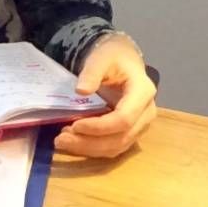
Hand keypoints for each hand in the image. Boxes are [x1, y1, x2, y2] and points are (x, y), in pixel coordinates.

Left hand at [55, 33, 157, 158]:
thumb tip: (81, 91)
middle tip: (61, 139)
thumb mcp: (101, 57)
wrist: (122, 61)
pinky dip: (93, 149)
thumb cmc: (113, 57)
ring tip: (63, 141)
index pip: (124, 118)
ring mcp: (140, 125)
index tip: (74, 125)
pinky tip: (73, 142)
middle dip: (90, 143)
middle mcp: (146, 113)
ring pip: (117, 147)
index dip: (99, 127)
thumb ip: (92, 72)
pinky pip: (113, 147)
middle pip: (121, 138)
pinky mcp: (131, 132)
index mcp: (143, 92)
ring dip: (89, 149)